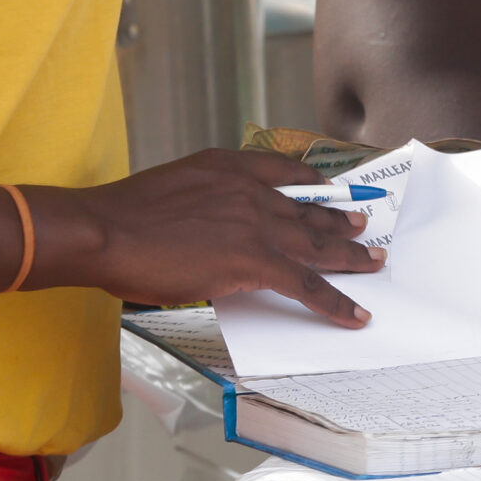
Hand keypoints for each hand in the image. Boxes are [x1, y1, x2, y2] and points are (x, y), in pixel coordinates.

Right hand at [33, 148, 383, 325]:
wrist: (108, 230)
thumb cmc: (124, 216)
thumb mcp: (174, 187)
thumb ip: (204, 199)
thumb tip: (213, 224)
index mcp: (230, 167)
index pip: (284, 170)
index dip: (312, 183)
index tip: (330, 189)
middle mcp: (251, 189)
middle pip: (307, 210)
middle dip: (338, 221)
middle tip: (363, 227)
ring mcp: (257, 223)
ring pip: (315, 244)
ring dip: (349, 256)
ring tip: (373, 262)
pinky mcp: (254, 260)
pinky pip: (305, 283)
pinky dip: (334, 300)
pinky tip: (353, 313)